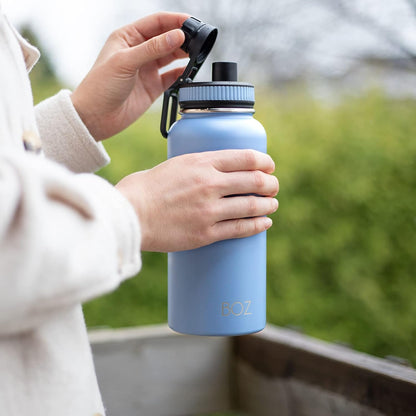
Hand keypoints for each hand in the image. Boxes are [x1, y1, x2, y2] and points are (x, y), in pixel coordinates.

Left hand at [71, 12, 188, 140]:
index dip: (174, 20)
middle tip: (198, 40)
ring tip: (197, 54)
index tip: (191, 23)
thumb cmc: (101, 86)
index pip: (156, 22)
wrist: (96, 117)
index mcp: (128, 37)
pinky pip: (172, 77)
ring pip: (171, 56)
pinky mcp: (153, 86)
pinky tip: (190, 72)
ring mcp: (147, 69)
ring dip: (184, 54)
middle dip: (182, 37)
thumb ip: (153, 49)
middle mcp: (139, 51)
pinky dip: (182, 74)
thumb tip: (177, 36)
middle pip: (166, 38)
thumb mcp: (126, 62)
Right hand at [116, 149, 278, 251]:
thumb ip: (195, 167)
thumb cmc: (144, 189)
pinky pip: (240, 228)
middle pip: (255, 181)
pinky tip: (265, 223)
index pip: (246, 158)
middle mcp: (210, 184)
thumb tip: (211, 172)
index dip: (264, 162)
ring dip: (268, 205)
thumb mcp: (172, 165)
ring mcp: (209, 210)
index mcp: (201, 163)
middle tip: (273, 187)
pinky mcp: (206, 233)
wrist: (128, 215)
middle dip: (271, 184)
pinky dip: (257, 225)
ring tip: (272, 205)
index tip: (269, 166)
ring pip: (252, 206)